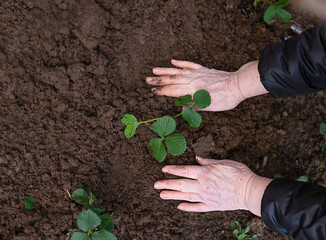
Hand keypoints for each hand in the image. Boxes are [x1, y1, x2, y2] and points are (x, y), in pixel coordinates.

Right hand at [146, 60, 267, 110]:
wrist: (237, 85)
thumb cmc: (225, 99)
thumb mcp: (209, 107)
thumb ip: (194, 105)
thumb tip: (182, 106)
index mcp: (192, 91)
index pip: (173, 91)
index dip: (162, 91)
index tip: (153, 91)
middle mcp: (192, 81)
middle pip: (172, 80)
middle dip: (159, 80)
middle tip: (147, 80)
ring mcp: (198, 74)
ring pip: (178, 71)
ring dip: (165, 71)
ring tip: (154, 70)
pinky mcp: (204, 70)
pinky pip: (190, 65)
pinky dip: (181, 63)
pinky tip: (173, 61)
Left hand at [154, 156, 271, 215]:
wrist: (249, 190)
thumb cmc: (238, 173)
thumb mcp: (223, 162)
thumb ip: (208, 161)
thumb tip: (197, 158)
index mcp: (205, 173)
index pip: (184, 170)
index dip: (173, 170)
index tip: (163, 169)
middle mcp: (203, 185)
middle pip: (181, 184)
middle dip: (167, 184)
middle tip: (156, 185)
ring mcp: (206, 197)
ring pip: (186, 196)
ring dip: (173, 196)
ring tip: (162, 195)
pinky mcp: (212, 205)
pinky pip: (197, 207)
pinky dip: (188, 207)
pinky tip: (179, 207)